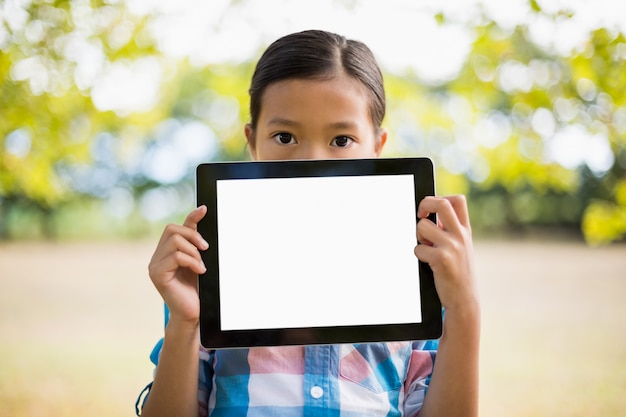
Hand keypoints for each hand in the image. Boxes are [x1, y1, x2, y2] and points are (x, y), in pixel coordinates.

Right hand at [148, 206, 208, 323]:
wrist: (193, 312)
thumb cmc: (197, 288)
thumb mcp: (198, 259)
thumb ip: (196, 240)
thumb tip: (202, 211)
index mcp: (165, 251)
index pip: (174, 227)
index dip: (190, 218)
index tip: (205, 210)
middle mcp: (156, 256)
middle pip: (172, 229)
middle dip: (193, 236)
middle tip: (206, 249)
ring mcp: (154, 265)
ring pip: (175, 242)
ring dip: (194, 252)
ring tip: (201, 266)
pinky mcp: (157, 275)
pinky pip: (176, 256)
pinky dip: (192, 261)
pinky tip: (200, 271)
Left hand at [414, 195, 476, 312]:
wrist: (464, 299)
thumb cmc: (457, 272)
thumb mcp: (460, 247)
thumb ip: (447, 231)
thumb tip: (427, 216)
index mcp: (465, 230)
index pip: (458, 200)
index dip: (440, 198)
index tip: (430, 210)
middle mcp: (460, 235)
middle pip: (441, 204)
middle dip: (425, 204)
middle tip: (420, 216)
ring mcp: (452, 247)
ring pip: (423, 227)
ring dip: (418, 236)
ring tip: (426, 248)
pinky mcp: (442, 259)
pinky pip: (418, 248)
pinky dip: (418, 255)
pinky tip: (428, 263)